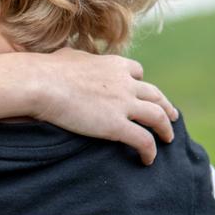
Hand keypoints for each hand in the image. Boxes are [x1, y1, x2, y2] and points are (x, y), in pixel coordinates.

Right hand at [30, 48, 177, 165]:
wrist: (42, 83)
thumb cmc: (47, 70)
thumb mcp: (68, 55)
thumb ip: (78, 58)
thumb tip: (70, 58)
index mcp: (114, 65)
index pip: (137, 72)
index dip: (141, 83)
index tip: (141, 93)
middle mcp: (125, 82)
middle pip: (155, 94)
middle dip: (165, 105)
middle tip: (172, 116)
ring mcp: (123, 104)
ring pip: (157, 116)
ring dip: (166, 128)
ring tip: (169, 138)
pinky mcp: (116, 125)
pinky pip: (143, 140)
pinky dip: (150, 150)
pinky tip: (148, 159)